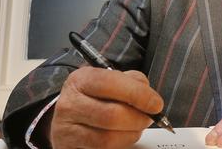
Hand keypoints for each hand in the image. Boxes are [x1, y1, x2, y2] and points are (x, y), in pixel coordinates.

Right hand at [49, 67, 163, 148]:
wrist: (70, 115)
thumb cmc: (96, 96)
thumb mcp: (111, 80)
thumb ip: (132, 82)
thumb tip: (150, 98)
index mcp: (81, 80)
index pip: (110, 83)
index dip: (138, 95)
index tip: (156, 104)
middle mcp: (70, 104)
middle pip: (111, 115)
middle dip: (138, 118)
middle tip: (149, 118)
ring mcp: (66, 129)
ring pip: (108, 138)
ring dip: (132, 134)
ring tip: (137, 127)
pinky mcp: (70, 148)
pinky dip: (121, 144)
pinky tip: (124, 136)